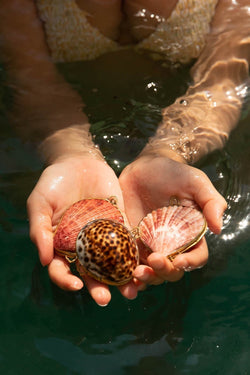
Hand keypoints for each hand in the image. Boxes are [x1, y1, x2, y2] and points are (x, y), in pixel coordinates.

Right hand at [27, 156, 139, 305]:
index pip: (62, 269)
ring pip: (111, 262)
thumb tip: (45, 261)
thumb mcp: (39, 203)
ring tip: (131, 291)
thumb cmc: (54, 182)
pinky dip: (134, 255)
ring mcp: (102, 235)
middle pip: (90, 272)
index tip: (76, 286)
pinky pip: (127, 241)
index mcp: (61, 244)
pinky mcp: (119, 222)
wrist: (78, 160)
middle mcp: (83, 244)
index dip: (66, 281)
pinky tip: (142, 266)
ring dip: (120, 278)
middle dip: (97, 288)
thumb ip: (40, 230)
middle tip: (105, 300)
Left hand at [119, 155, 226, 284]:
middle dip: (165, 271)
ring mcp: (149, 246)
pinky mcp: (130, 242)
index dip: (190, 263)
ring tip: (136, 273)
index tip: (179, 261)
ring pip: (152, 272)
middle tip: (153, 261)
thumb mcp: (195, 182)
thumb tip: (218, 229)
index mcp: (190, 235)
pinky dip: (126, 275)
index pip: (196, 256)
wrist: (143, 167)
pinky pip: (129, 264)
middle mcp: (171, 245)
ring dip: (146, 278)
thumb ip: (211, 201)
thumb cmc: (173, 173)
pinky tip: (122, 275)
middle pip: (173, 270)